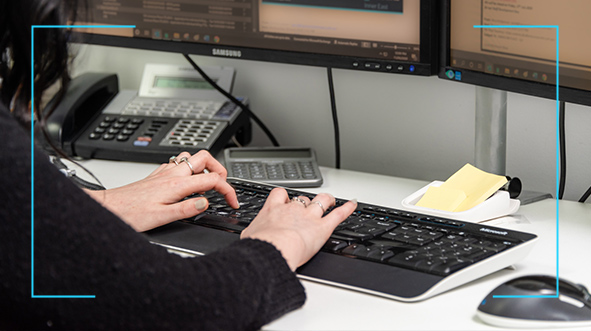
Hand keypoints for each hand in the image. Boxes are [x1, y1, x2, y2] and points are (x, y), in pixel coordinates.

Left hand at [85, 150, 238, 231]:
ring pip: (192, 158)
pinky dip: (190, 170)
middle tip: (224, 186)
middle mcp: (172, 174)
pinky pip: (179, 164)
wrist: (109, 207)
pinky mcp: (158, 174)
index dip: (228, 190)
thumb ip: (187, 209)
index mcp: (177, 184)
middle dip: (220, 170)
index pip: (213, 180)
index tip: (232, 202)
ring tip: (208, 184)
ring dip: (205, 167)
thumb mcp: (162, 217)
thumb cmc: (131, 213)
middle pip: (205, 157)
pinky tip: (187, 184)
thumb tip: (206, 202)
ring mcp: (165, 172)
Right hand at [240, 188, 356, 270]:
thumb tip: (249, 236)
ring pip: (322, 201)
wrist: (272, 250)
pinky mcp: (323, 227)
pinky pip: (338, 214)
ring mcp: (309, 216)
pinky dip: (347, 208)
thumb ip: (254, 232)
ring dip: (327, 199)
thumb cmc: (260, 245)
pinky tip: (353, 204)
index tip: (285, 199)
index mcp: (273, 210)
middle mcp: (292, 209)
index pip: (279, 194)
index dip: (284, 196)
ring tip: (331, 199)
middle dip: (306, 201)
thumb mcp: (249, 236)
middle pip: (302, 198)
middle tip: (309, 204)